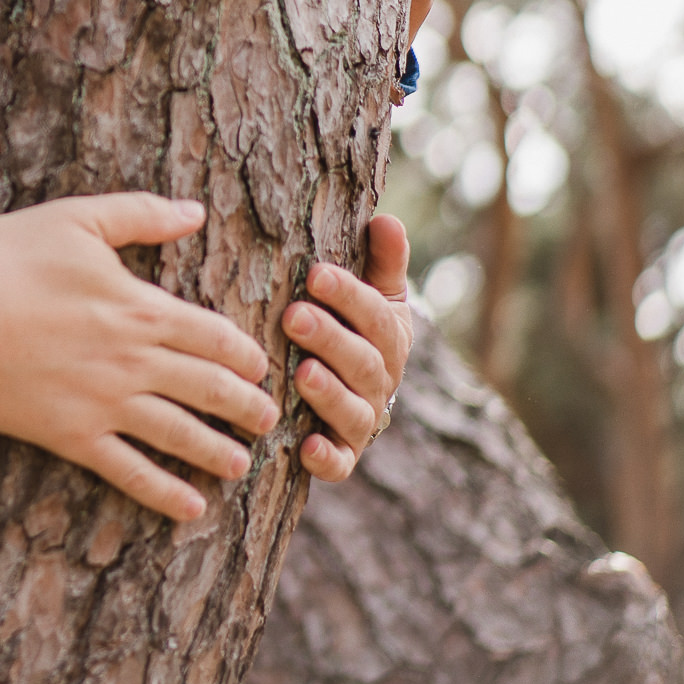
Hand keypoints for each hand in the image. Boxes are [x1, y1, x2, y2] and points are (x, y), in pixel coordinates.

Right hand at [0, 193, 276, 523]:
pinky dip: (165, 492)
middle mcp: (135, 361)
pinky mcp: (71, 435)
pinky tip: (191, 508)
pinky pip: (131, 471)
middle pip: (211, 389)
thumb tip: (195, 211)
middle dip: (247, 407)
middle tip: (269, 420)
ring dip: (219, 452)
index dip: (246, 355)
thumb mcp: (75, 219)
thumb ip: (141, 214)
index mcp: (141, 308)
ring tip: (242, 463)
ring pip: (181, 434)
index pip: (216, 337)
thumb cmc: (1, 258)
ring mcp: (105, 403)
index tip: (261, 367)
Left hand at [282, 214, 415, 480]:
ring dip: (330, 394)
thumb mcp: (375, 292)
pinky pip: (340, 463)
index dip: (349, 296)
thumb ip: (381, 260)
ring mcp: (363, 420)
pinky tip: (306, 446)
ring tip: (301, 373)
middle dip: (330, 339)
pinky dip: (327, 457)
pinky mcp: (343, 456)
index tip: (315, 274)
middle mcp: (381, 382)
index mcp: (390, 339)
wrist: (354, 390)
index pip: (376, 317)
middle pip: (364, 362)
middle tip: (293, 316)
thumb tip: (386, 220)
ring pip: (354, 412)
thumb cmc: (355, 328)